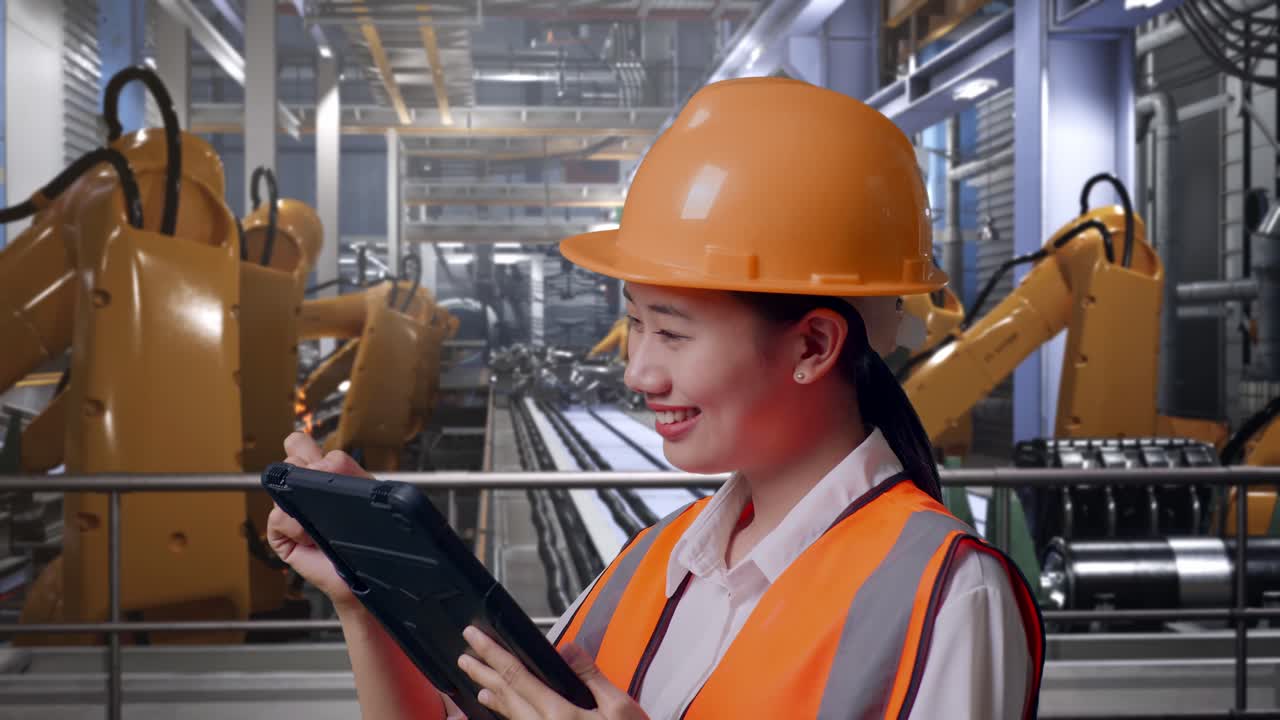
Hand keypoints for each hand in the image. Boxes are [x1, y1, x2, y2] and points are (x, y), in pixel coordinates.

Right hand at [266, 432, 373, 610]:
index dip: (305, 448)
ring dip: (304, 499)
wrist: (368, 577)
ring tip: (323, 520)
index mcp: (325, 477)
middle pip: (289, 460)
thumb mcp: (365, 496)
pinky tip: (310, 536)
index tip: (316, 457)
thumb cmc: (370, 539)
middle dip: (302, 467)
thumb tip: (321, 462)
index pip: (302, 447)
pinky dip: (296, 525)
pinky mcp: (282, 535)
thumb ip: (346, 472)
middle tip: (319, 486)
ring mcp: (291, 512)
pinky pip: (278, 517)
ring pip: (282, 485)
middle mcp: (304, 491)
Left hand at [457, 625, 648, 719]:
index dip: (492, 654)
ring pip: (510, 715)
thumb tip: (566, 648)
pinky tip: (503, 710)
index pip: (516, 676)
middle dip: (483, 674)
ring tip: (477, 685)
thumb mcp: (619, 708)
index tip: (474, 638)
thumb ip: (591, 677)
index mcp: (559, 715)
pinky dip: (507, 715)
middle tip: (464, 657)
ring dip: (492, 696)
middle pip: (506, 696)